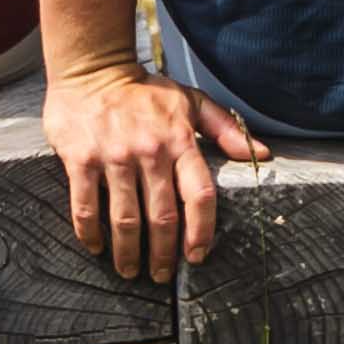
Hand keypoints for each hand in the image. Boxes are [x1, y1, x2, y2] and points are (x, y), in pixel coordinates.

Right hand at [45, 62, 258, 282]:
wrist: (93, 69)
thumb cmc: (145, 91)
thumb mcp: (191, 102)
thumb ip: (226, 130)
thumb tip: (262, 154)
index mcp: (180, 140)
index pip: (199, 194)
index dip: (201, 230)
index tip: (197, 256)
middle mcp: (149, 151)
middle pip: (162, 216)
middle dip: (163, 254)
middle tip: (160, 275)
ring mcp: (114, 156)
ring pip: (125, 219)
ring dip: (129, 253)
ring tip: (131, 270)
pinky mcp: (81, 160)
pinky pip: (86, 206)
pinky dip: (91, 233)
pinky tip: (97, 247)